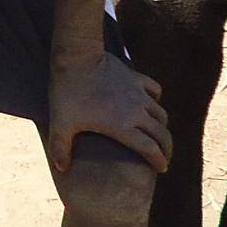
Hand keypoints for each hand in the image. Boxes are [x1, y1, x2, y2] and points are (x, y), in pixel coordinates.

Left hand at [46, 51, 170, 172]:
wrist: (76, 57)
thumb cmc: (68, 92)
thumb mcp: (60, 123)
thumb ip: (60, 147)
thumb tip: (60, 168)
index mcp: (122, 127)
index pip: (150, 149)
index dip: (159, 161)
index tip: (162, 168)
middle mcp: (136, 112)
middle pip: (162, 134)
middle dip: (166, 148)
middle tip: (164, 156)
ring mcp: (138, 93)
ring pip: (161, 114)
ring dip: (162, 126)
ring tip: (158, 134)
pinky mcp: (135, 77)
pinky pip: (155, 90)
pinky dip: (156, 99)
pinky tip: (150, 103)